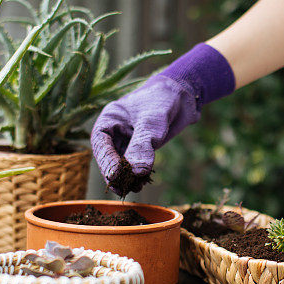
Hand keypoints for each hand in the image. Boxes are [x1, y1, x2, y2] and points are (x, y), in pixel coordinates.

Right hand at [91, 43, 234, 195]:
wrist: (183, 96)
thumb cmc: (162, 100)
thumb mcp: (151, 121)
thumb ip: (143, 145)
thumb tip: (137, 172)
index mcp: (109, 119)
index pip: (100, 143)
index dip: (106, 160)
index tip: (115, 175)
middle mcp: (115, 132)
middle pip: (109, 157)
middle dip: (116, 173)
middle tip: (123, 188)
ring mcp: (128, 142)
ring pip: (122, 164)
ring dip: (127, 177)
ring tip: (136, 187)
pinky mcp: (141, 150)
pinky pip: (135, 166)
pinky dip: (138, 175)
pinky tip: (143, 182)